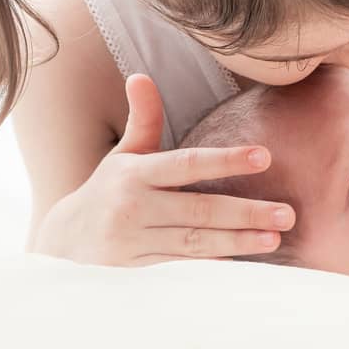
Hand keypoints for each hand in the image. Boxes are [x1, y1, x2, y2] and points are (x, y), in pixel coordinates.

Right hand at [32, 74, 295, 265]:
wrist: (60, 244)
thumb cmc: (105, 192)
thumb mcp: (121, 156)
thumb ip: (142, 120)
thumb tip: (140, 76)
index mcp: (135, 174)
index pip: (187, 164)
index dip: (225, 160)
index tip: (264, 156)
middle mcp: (134, 207)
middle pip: (199, 209)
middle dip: (245, 212)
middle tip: (287, 214)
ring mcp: (135, 242)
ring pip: (194, 243)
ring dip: (237, 242)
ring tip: (274, 238)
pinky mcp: (136, 271)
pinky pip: (181, 269)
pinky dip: (211, 267)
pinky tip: (244, 266)